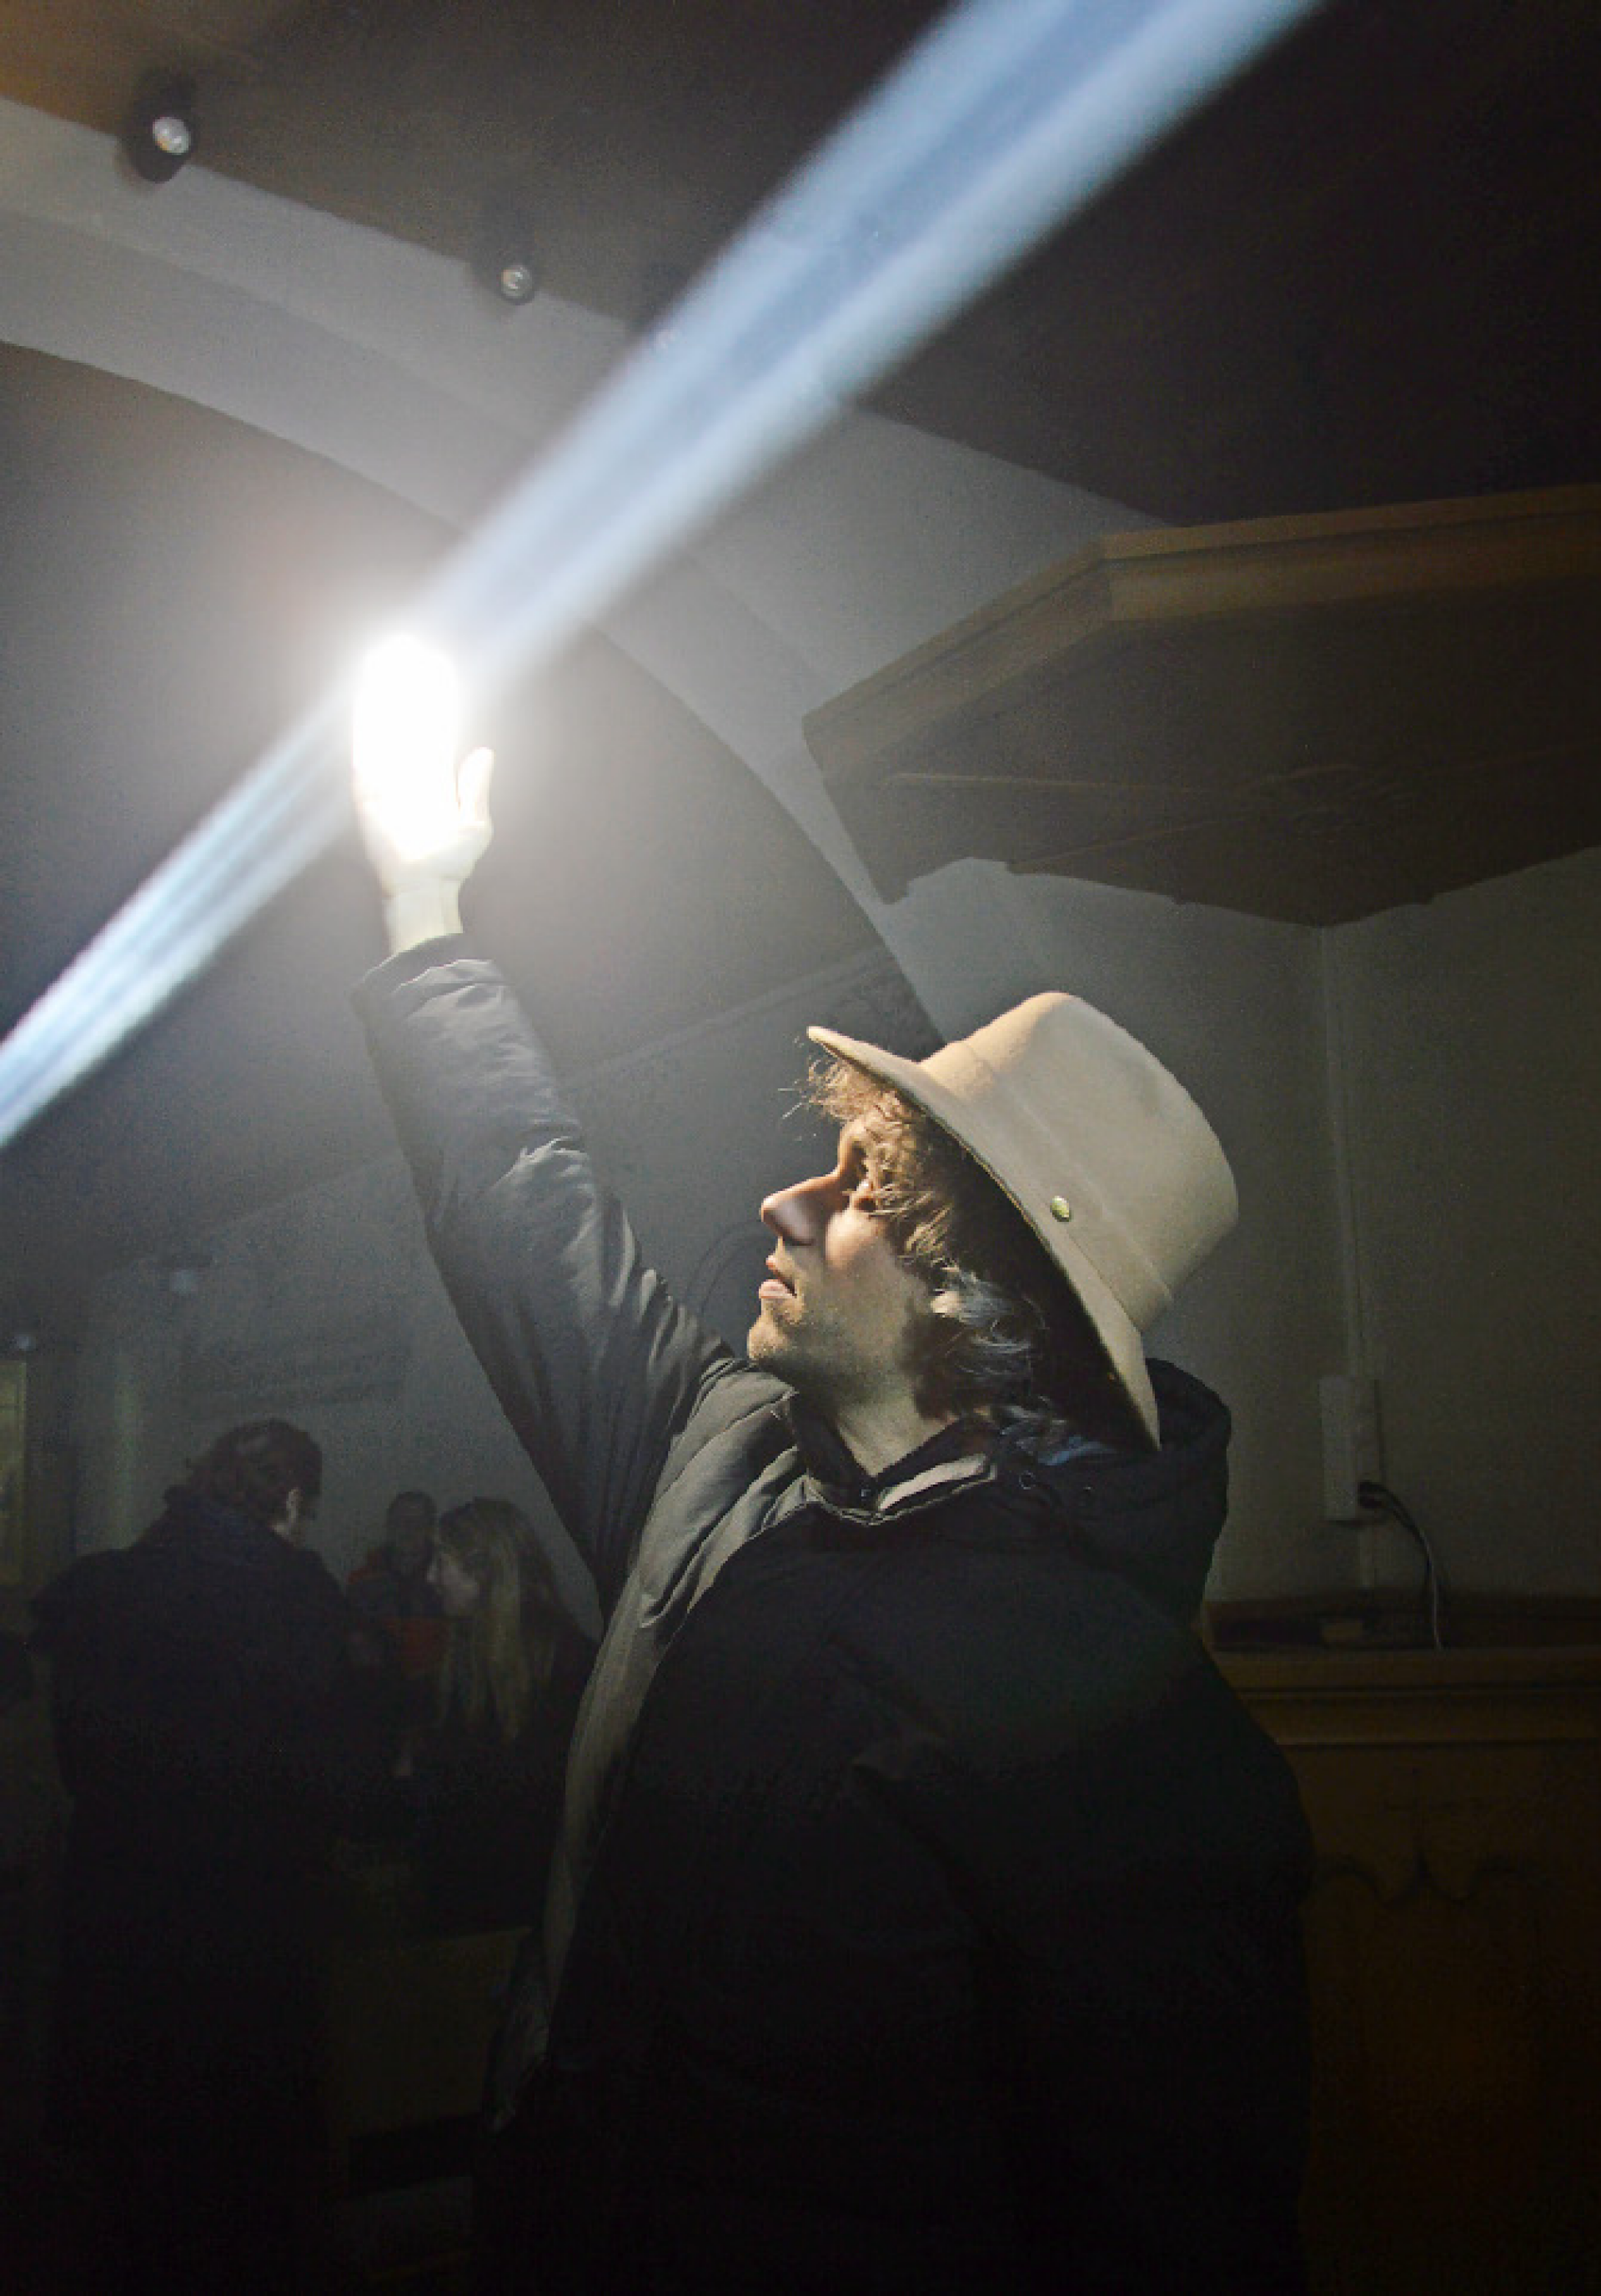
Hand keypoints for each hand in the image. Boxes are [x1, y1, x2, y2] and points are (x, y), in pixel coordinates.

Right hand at [351, 637, 495, 947]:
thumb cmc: (450, 865)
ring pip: (385, 724)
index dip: (437, 698)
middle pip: (407, 717)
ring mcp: (386, 778)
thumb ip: (475, 788)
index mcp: (433, 778)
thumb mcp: (474, 825)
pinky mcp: (367, 788)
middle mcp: (408, 773)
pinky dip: (365, 719)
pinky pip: (365, 745)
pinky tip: (368, 691)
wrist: (424, 888)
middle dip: (407, 683)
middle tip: (408, 647)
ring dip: (384, 691)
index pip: (435, 727)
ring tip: (385, 656)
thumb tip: (484, 751)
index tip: (439, 666)